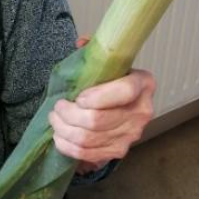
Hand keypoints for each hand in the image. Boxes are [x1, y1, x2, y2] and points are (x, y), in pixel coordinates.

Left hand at [49, 39, 154, 170]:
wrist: (121, 106)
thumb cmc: (110, 80)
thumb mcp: (107, 62)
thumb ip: (95, 52)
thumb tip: (81, 43)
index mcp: (143, 84)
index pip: (124, 92)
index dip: (97, 97)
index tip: (78, 97)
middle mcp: (141, 111)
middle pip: (99, 120)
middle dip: (69, 114)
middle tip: (57, 107)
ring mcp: (131, 135)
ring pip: (89, 138)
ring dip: (64, 129)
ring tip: (55, 119)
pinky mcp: (118, 151)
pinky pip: (88, 154)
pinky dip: (68, 146)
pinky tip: (59, 136)